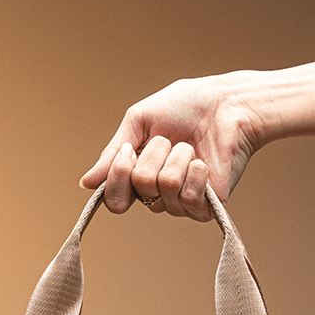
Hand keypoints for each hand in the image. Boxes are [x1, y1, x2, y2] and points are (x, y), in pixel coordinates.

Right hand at [79, 75, 262, 220]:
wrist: (227, 106)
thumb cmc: (186, 108)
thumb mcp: (138, 122)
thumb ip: (113, 154)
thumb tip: (86, 183)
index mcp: (137, 178)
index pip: (114, 198)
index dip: (118, 175)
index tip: (129, 149)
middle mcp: (156, 196)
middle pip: (139, 185)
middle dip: (155, 153)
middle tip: (171, 140)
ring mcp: (179, 204)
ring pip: (163, 187)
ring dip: (177, 157)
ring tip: (190, 148)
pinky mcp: (204, 208)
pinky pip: (187, 197)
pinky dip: (194, 172)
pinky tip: (203, 163)